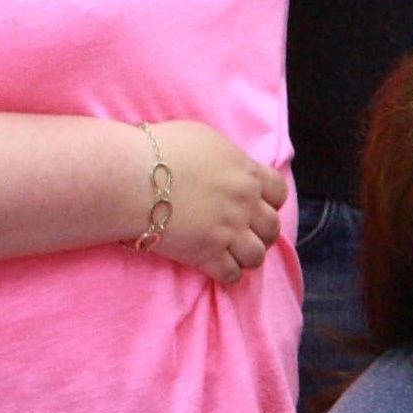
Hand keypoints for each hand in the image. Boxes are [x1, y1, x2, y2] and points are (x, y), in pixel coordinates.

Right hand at [142, 120, 286, 284]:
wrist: (133, 177)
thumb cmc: (161, 150)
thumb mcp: (204, 138)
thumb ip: (226, 157)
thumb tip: (225, 165)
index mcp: (247, 173)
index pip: (279, 192)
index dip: (271, 202)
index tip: (257, 205)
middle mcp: (244, 203)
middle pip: (272, 227)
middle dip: (261, 232)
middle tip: (244, 233)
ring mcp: (228, 230)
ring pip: (257, 255)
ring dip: (247, 256)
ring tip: (233, 254)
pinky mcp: (207, 253)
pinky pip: (231, 274)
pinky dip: (227, 275)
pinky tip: (216, 268)